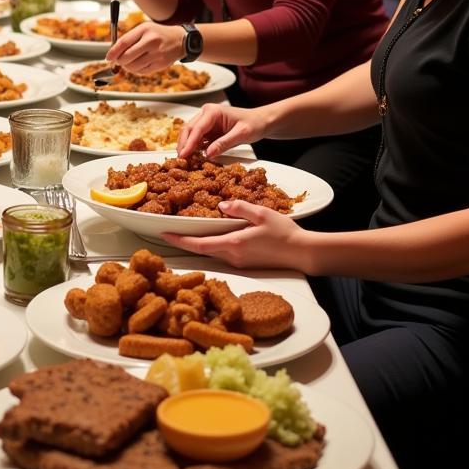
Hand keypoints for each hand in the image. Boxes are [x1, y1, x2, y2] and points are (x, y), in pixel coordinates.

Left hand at [106, 22, 183, 73]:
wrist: (181, 40)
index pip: (123, 42)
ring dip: (127, 67)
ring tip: (129, 62)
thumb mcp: (144, 29)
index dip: (113, 52)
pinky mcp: (161, 64)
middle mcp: (151, 42)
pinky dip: (136, 70)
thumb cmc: (158, 34)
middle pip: (127, 57)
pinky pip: (142, 72)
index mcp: (145, 30)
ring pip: (133, 67)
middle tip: (118, 60)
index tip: (108, 57)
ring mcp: (157, 54)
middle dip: (119, 61)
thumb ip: (129, 38)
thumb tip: (113, 52)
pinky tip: (139, 64)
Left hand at [161, 200, 307, 270]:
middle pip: (201, 250)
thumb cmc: (285, 233)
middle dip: (184, 241)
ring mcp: (239, 262)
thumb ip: (240, 207)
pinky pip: (223, 254)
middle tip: (168, 231)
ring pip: (212, 252)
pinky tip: (211, 235)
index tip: (165, 234)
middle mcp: (233, 256)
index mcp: (234, 243)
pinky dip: (212, 245)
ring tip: (185, 230)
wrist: (303, 253)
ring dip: (198, 243)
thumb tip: (222, 204)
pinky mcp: (245, 264)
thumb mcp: (262, 213)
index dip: (180, 240)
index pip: (199, 244)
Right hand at [175, 102, 267, 158]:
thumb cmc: (253, 124)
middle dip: (183, 145)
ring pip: (189, 134)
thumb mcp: (241, 134)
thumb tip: (207, 154)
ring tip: (185, 161)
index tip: (183, 155)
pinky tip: (193, 158)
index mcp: (212, 111)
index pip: (197, 128)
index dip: (189, 143)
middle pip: (188, 130)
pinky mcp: (207, 130)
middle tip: (181, 161)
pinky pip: (196, 139)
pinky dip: (193, 148)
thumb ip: (224, 143)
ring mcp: (205, 121)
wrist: (260, 122)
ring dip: (186, 147)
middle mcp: (205, 114)